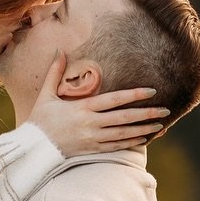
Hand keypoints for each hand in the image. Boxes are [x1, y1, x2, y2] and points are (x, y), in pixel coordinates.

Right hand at [28, 53, 167, 157]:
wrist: (34, 149)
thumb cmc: (40, 121)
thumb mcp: (46, 95)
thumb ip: (55, 72)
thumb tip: (60, 50)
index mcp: (82, 108)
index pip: (114, 100)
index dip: (133, 95)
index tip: (151, 91)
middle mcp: (91, 124)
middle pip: (124, 118)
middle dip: (146, 114)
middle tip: (165, 110)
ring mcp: (93, 139)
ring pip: (124, 134)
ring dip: (143, 130)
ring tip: (160, 125)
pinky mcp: (92, 150)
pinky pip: (116, 147)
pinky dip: (131, 143)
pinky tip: (144, 138)